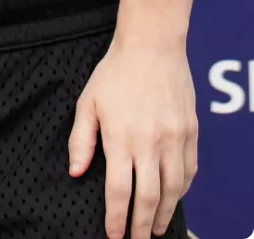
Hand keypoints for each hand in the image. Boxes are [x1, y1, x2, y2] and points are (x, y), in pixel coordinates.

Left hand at [68, 36, 197, 238]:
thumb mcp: (87, 104)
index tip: (114, 234)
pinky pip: (189, 172)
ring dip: (164, 213)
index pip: (120, 190)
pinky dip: (182, 191)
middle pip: (149, 196)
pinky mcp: (191, 133)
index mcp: (121, 137)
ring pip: (174, 189)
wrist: (152, 48)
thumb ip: (81, 141)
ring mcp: (175, 139)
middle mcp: (151, 142)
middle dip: (142, 224)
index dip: (117, 217)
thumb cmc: (114, 74)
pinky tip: (173, 199)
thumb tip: (76, 172)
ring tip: (154, 228)